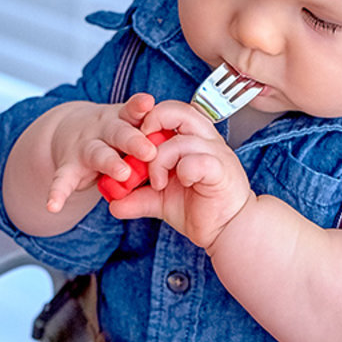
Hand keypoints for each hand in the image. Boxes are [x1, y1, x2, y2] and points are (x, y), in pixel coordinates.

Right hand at [46, 93, 158, 212]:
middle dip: (134, 141)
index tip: (150, 105)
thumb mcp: (129, 125)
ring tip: (121, 173)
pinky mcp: (68, 167)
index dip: (140, 109)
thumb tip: (188, 137)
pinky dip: (57, 192)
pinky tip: (52, 204)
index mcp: (122, 120)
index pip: (133, 111)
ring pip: (98, 154)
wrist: (70, 131)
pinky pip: (62, 180)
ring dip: (109, 163)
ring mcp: (85, 148)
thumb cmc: (112, 133)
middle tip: (149, 150)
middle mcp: (103, 130)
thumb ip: (151, 131)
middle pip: (119, 133)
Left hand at [107, 100, 254, 249]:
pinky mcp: (221, 170)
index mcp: (191, 139)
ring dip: (160, 161)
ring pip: (181, 140)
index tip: (132, 138)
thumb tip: (113, 203)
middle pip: (179, 111)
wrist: (228, 231)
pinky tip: (182, 184)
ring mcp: (215, 153)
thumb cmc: (199, 208)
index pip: (170, 111)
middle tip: (141, 151)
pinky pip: (199, 160)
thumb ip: (138, 197)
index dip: (148, 117)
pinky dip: (183, 171)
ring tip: (156, 183)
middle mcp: (205, 140)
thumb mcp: (160, 201)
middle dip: (153, 124)